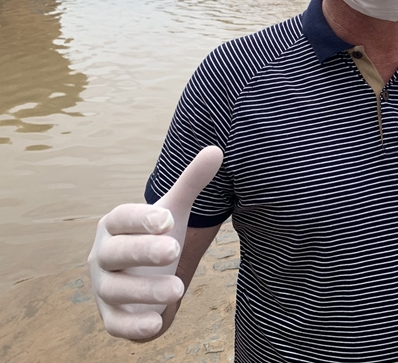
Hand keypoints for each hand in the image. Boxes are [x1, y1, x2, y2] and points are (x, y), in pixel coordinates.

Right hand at [88, 146, 222, 339]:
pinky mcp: (112, 317)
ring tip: (179, 289)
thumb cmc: (157, 237)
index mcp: (114, 225)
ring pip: (116, 289)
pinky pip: (116, 324)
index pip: (120, 218)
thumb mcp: (175, 211)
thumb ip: (192, 182)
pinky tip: (156, 324)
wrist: (146, 278)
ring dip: (145, 290)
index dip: (141, 218)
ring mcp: (104, 287)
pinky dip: (133, 326)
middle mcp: (102, 255)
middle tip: (174, 249)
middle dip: (143, 251)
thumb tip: (217, 149)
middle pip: (116, 253)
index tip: (167, 218)